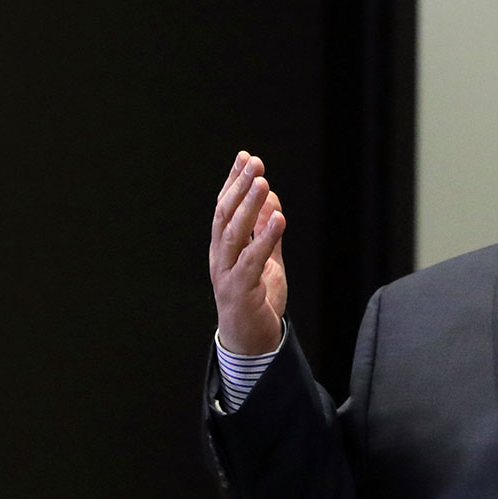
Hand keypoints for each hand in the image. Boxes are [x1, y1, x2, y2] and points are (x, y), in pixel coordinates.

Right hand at [209, 150, 287, 355]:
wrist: (252, 340)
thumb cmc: (256, 299)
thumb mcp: (265, 259)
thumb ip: (266, 231)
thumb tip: (269, 199)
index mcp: (223, 247)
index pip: (225, 207)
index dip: (233, 181)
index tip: (245, 157)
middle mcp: (219, 256)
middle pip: (226, 214)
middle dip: (239, 186)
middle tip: (254, 163)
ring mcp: (226, 272)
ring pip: (233, 233)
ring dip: (248, 206)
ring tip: (263, 183)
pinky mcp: (239, 289)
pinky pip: (252, 259)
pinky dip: (265, 237)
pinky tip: (278, 218)